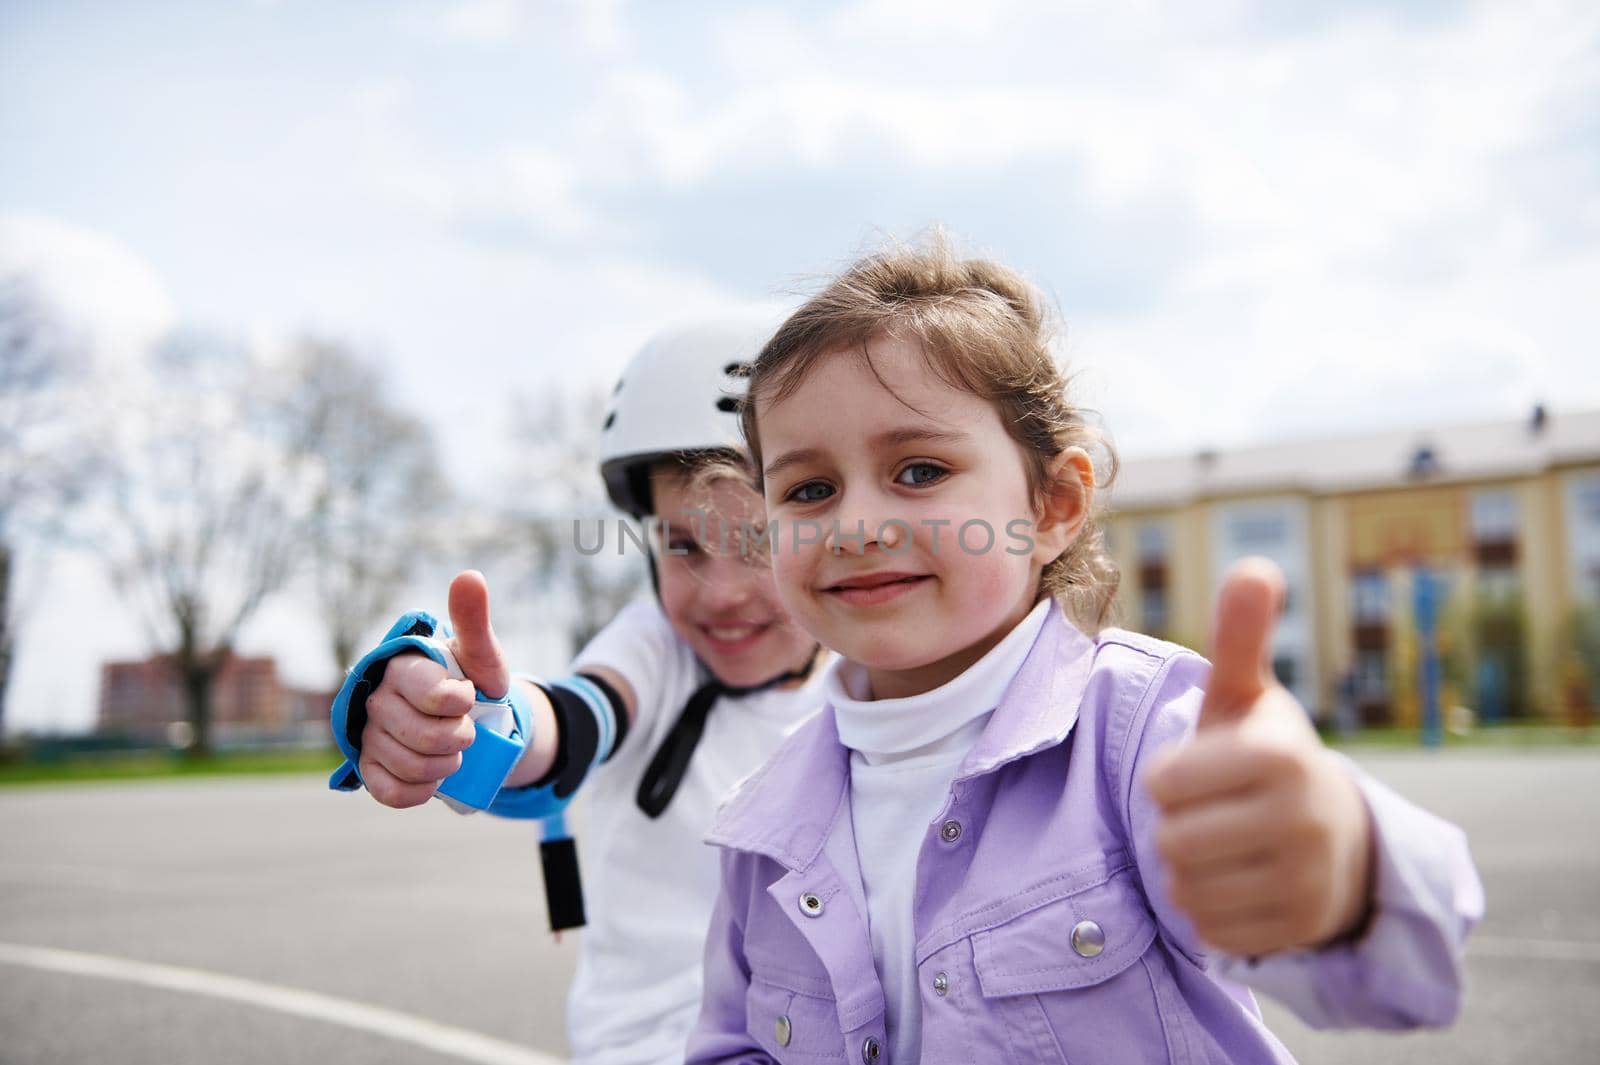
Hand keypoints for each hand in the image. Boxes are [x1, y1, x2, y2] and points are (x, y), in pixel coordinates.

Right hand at [359, 570, 511, 807]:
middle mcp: (377, 699)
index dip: (459, 703)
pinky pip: (390, 792)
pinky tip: (433, 777)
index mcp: (401, 667)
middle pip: (422, 736)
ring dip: (445, 765)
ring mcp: (369, 735)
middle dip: (459, 739)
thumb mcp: (480, 653)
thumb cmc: (470, 680)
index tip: (468, 696)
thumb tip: (469, 577)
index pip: (431, 694)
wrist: (467, 719)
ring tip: (454, 751)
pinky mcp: (367, 767)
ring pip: (410, 765)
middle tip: (467, 729)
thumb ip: (473, 620)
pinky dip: (421, 790)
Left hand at [1144, 558, 1374, 955]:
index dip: (1171, 778)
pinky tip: (1244, 885)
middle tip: (1216, 814)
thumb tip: (1254, 566)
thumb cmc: (1269, 759)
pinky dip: (1213, 912)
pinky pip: (1209, 930)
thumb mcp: (1249, 699)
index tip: (1204, 772)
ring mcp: (1307, 881)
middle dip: (1178, 827)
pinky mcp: (1298, 931)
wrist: (1341, 841)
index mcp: (1282, 756)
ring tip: (1229, 848)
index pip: (1163, 784)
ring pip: (1186, 890)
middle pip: (1171, 841)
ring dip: (1191, 872)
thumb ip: (1240, 638)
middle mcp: (1303, 819)